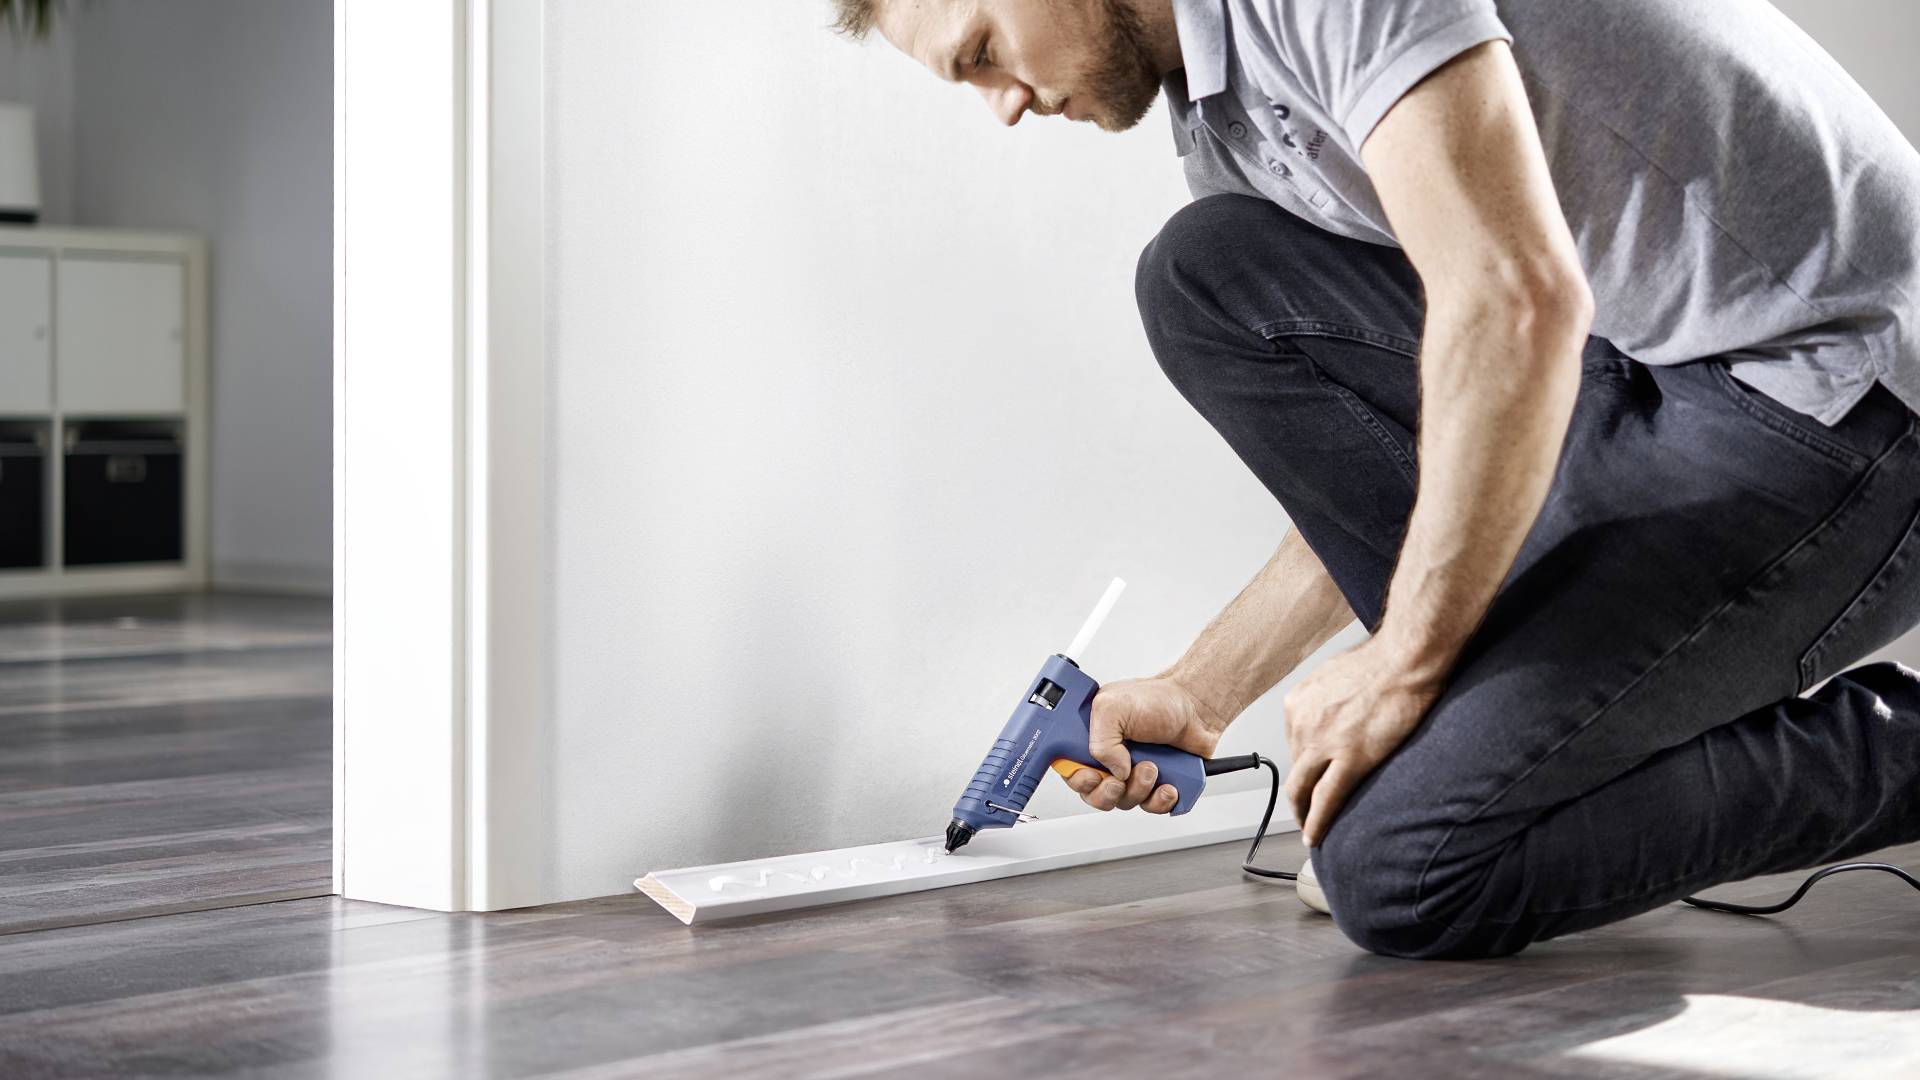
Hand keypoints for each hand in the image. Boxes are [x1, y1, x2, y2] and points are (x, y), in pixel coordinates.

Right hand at [1063, 675, 1230, 814]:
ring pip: (1122, 802)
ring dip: (1137, 789)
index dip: (1077, 778)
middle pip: (1092, 793)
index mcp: (1092, 738)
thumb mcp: (1114, 706)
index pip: (1069, 769)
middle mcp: (1109, 757)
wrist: (1198, 708)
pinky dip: (1159, 800)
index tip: (1091, 775)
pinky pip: (1150, 807)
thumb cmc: (1159, 699)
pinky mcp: (1155, 786)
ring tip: (1152, 767)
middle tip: (1119, 779)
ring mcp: (1132, 773)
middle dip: (1107, 791)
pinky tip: (1167, 784)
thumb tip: (1111, 771)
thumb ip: (1099, 741)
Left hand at [1283, 639, 1442, 846]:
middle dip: (1296, 796)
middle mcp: (1303, 724)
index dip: (1304, 765)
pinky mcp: (1351, 759)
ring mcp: (1324, 743)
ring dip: (1304, 813)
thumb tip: (1334, 715)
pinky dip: (1318, 822)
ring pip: (1304, 790)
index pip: (1293, 745)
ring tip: (1309, 827)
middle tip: (1301, 811)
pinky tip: (1316, 836)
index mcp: (1298, 703)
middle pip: (1293, 771)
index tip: (1310, 776)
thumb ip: (1327, 701)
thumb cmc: (1382, 661)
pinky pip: (1327, 799)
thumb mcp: (1335, 676)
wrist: (1404, 659)